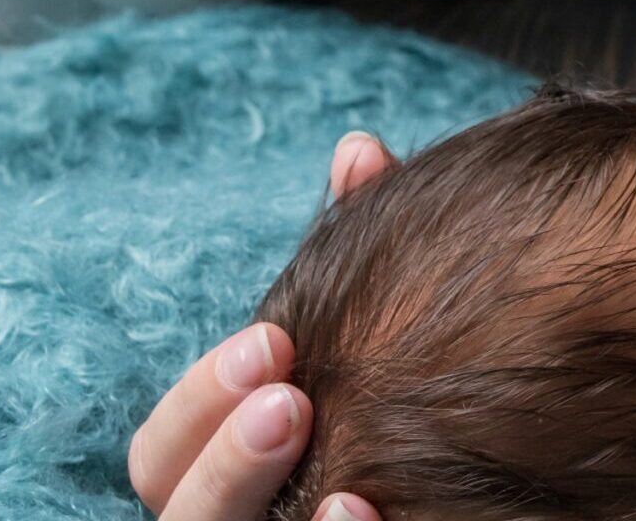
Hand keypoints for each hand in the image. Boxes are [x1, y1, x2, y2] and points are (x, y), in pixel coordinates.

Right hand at [129, 134, 396, 520]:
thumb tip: (361, 152)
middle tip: (291, 397)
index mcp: (218, 475)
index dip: (202, 399)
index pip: (161, 452)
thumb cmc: (398, 426)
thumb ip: (354, 259)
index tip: (275, 338)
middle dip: (222, 457)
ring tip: (348, 488)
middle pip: (175, 512)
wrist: (474, 497)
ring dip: (268, 518)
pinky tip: (374, 518)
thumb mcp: (367, 348)